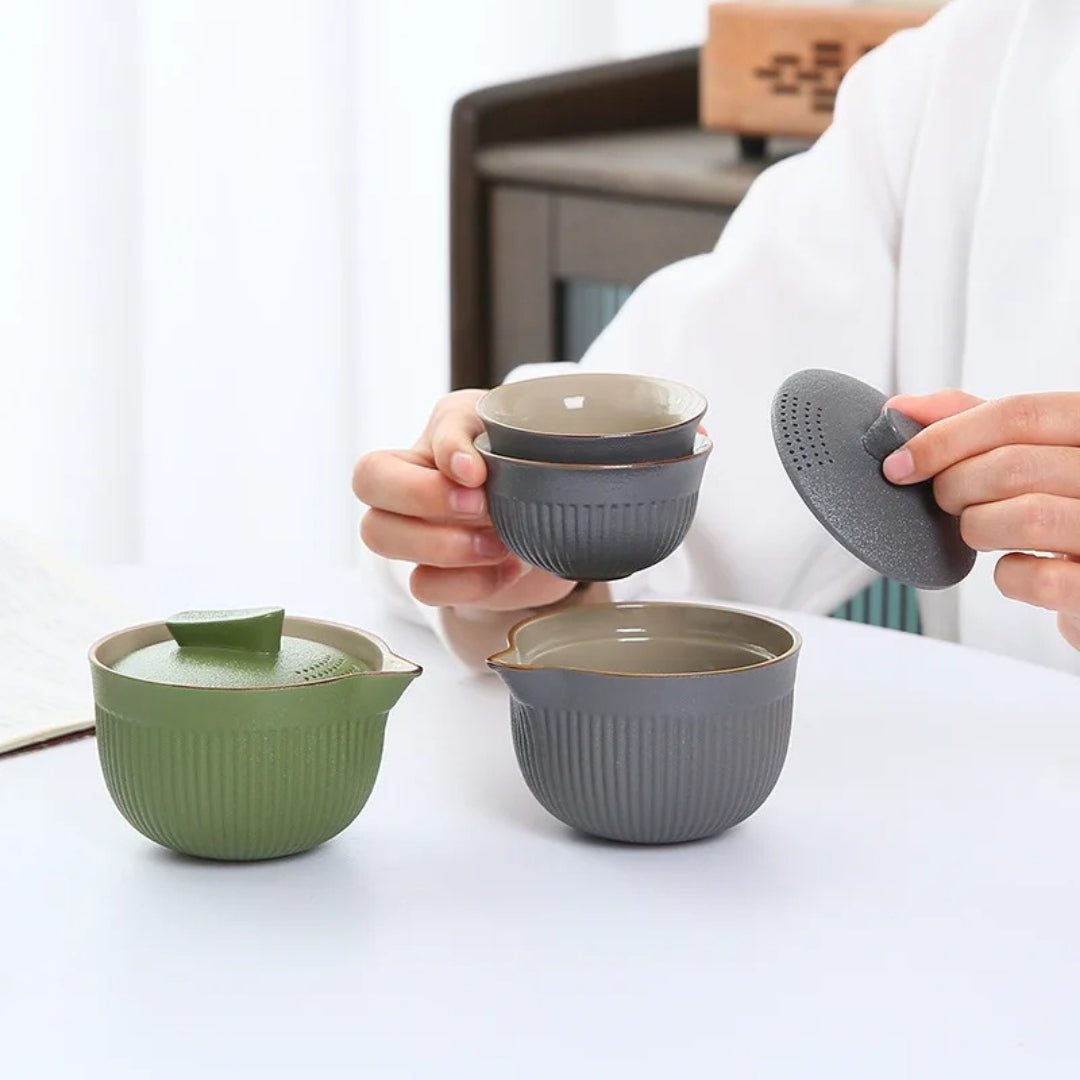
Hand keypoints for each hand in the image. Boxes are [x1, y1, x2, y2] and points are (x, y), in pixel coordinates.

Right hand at [352, 390, 576, 612]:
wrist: (553, 501)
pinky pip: (430, 590)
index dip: (418, 486)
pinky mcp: (442, 582)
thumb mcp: (488, 420)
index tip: (477, 475)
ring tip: (503, 540)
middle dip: (429, 521)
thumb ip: (462, 432)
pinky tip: (511, 566)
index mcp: (408, 463)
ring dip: (451, 550)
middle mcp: (403, 510)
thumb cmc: (509, 448)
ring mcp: (421, 549)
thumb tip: (460, 467)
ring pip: (403, 571)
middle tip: (485, 508)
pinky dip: (474, 581)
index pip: (371, 475)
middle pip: (372, 527)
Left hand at [882, 389, 1079, 650]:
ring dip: (978, 527)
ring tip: (982, 529)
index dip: (944, 437)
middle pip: (1013, 466)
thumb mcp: (1032, 448)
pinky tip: (1016, 564)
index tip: (899, 464)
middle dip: (955, 487)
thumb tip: (902, 410)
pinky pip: (1038, 579)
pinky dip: (1008, 576)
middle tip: (949, 502)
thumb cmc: (1064, 503)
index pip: (1017, 414)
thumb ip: (974, 422)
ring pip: (1026, 518)